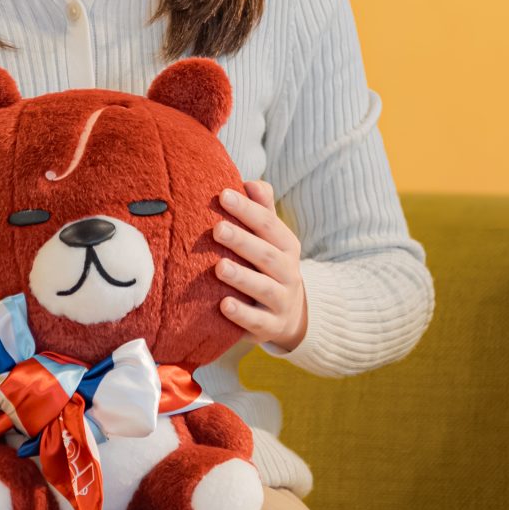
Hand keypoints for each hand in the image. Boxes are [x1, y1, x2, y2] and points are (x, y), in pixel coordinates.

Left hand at [215, 179, 306, 349]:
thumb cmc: (269, 266)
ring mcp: (281, 301)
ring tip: (219, 267)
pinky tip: (223, 306)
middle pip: (266, 255)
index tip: (223, 195)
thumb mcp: (271, 239)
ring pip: (264, 288)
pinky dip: (242, 315)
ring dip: (242, 277)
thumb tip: (249, 182)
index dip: (247, 210)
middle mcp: (288, 272)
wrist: (291, 314)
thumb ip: (262, 210)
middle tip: (217, 229)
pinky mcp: (271, 327)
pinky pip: (258, 322)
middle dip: (242, 241)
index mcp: (287, 246)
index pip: (268, 224)